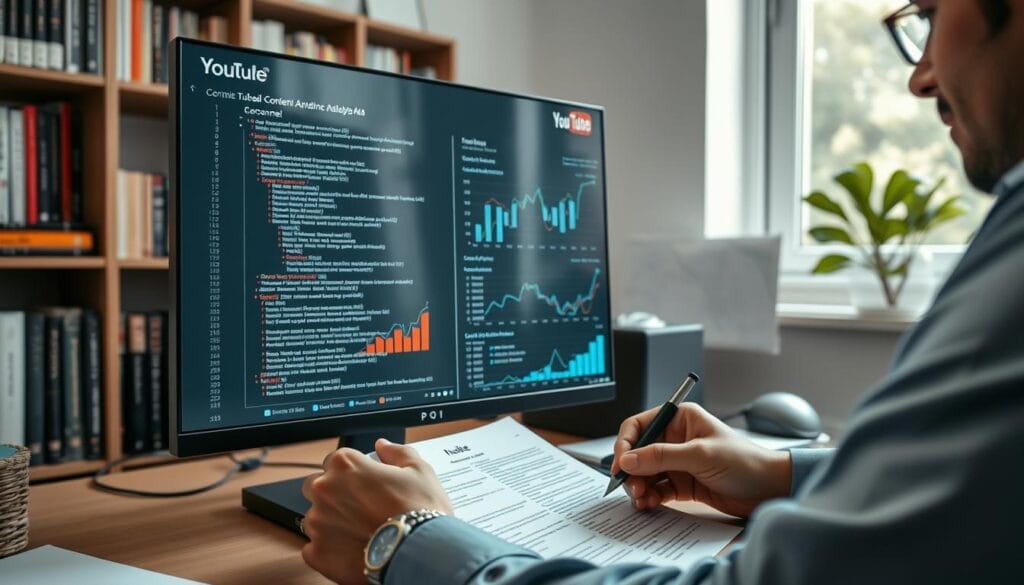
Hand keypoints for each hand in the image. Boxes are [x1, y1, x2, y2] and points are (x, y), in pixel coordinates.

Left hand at [300, 439, 453, 583]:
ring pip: (315, 518)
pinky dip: (329, 549)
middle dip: (333, 494)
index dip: (351, 472)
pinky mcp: (316, 552)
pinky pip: (314, 547)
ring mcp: (317, 522)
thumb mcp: (418, 470)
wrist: (419, 553)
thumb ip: (396, 453)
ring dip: (332, 522)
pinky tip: (351, 550)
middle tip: (360, 507)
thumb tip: (384, 446)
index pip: (335, 460)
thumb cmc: (420, 511)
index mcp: (345, 465)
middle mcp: (325, 490)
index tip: (363, 482)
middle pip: (317, 486)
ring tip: (360, 532)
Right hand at [611, 402, 791, 517]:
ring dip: (639, 486)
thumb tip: (629, 459)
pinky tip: (651, 503)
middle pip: (638, 453)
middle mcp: (675, 439)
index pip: (639, 426)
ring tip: (642, 498)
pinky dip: (650, 497)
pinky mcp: (682, 483)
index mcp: (680, 419)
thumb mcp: (700, 454)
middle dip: (631, 470)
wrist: (770, 489)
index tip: (620, 464)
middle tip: (631, 486)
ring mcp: (678, 462)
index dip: (625, 444)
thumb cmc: (745, 461)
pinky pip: (657, 489)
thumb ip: (661, 456)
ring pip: (645, 473)